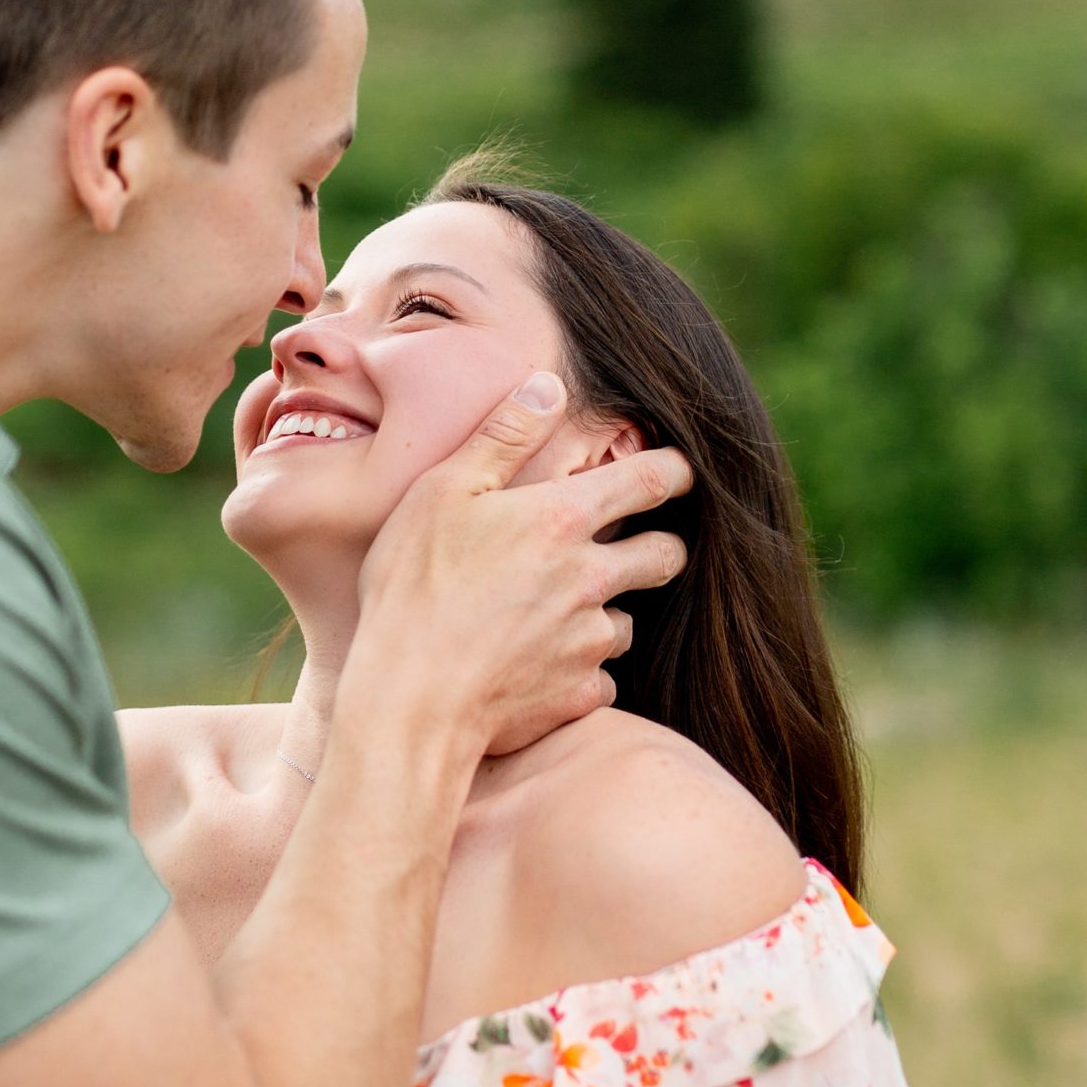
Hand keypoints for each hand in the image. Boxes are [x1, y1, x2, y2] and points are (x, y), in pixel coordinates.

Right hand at [357, 375, 691, 756]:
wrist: (410, 700)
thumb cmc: (413, 588)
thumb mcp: (441, 493)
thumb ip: (501, 436)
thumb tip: (550, 386)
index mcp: (562, 519)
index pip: (651, 481)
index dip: (673, 472)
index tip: (676, 473)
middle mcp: (590, 578)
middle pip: (666, 555)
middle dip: (660, 546)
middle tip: (630, 547)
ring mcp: (589, 641)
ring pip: (626, 621)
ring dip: (604, 613)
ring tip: (550, 616)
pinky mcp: (579, 694)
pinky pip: (598, 676)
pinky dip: (577, 670)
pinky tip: (534, 667)